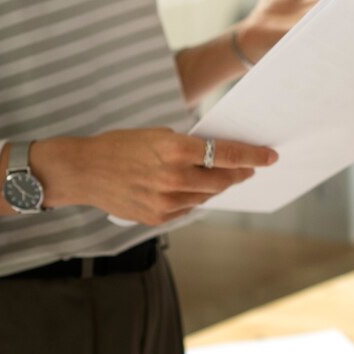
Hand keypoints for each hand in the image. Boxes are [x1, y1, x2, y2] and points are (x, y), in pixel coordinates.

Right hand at [36, 129, 277, 225]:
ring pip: (206, 196)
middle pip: (222, 179)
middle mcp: (173, 178)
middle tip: (248, 168)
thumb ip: (188, 147)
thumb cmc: (121, 146)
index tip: (270, 156)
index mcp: (174, 150)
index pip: (225, 154)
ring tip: (217, 175)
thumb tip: (218, 156)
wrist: (83, 170)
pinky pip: (188, 208)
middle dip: (239, 173)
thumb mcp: (157, 136)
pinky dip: (193, 198)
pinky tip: (189, 189)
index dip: (252, 156)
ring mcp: (165, 201)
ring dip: (215, 186)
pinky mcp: (157, 217)